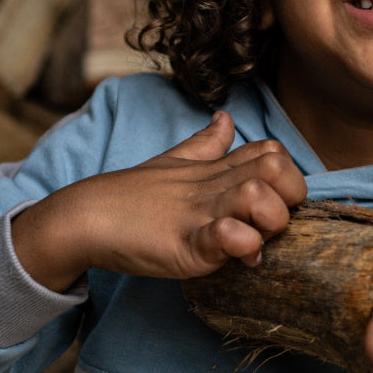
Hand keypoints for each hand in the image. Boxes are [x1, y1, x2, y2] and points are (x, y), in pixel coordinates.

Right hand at [11, 111, 307, 291]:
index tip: (275, 203)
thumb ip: (207, 144)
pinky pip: (227, 235)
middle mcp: (216, 185)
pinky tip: (237, 254)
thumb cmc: (132, 196)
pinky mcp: (187, 244)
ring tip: (253, 240)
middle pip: (279, 169)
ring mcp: (203, 213)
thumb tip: (226, 118)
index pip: (275, 153)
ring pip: (260, 198)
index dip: (287, 177)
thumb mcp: (175, 162)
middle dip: (289, 198)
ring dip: (268, 222)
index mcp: (217, 168)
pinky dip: (241, 244)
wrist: (82, 218)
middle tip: (270, 223)